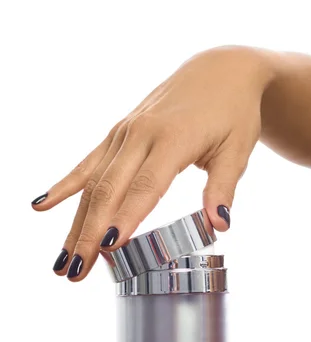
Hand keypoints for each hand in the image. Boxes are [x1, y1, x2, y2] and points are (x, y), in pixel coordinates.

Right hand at [32, 46, 271, 281]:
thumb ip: (223, 188)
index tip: (108, 248)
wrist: (220, 70)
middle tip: (75, 271)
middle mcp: (141, 133)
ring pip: (92, 181)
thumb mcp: (237, 149)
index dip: (126, 217)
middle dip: (90, 233)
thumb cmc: (233, 111)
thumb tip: (220, 225)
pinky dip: (65, 186)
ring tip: (62, 259)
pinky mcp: (119, 132)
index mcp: (173, 138)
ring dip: (75, 222)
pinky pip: (87, 162)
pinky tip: (42, 206)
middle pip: (109, 188)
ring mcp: (125, 131)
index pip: (145, 186)